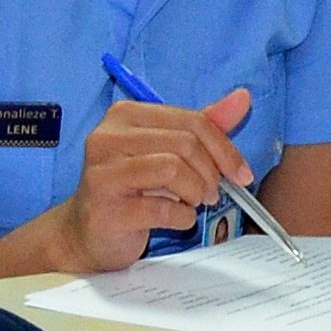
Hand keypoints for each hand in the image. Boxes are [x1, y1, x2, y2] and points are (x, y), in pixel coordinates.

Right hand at [61, 84, 256, 272]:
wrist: (88, 233)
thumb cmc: (132, 188)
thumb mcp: (168, 150)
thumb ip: (204, 125)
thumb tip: (242, 97)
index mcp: (125, 115)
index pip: (191, 120)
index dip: (225, 148)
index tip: (241, 174)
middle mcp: (107, 137)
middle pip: (184, 144)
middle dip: (210, 173)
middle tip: (212, 193)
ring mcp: (102, 172)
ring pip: (172, 170)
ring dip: (196, 192)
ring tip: (194, 203)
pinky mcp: (104, 208)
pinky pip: (161, 208)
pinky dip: (181, 216)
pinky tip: (178, 219)